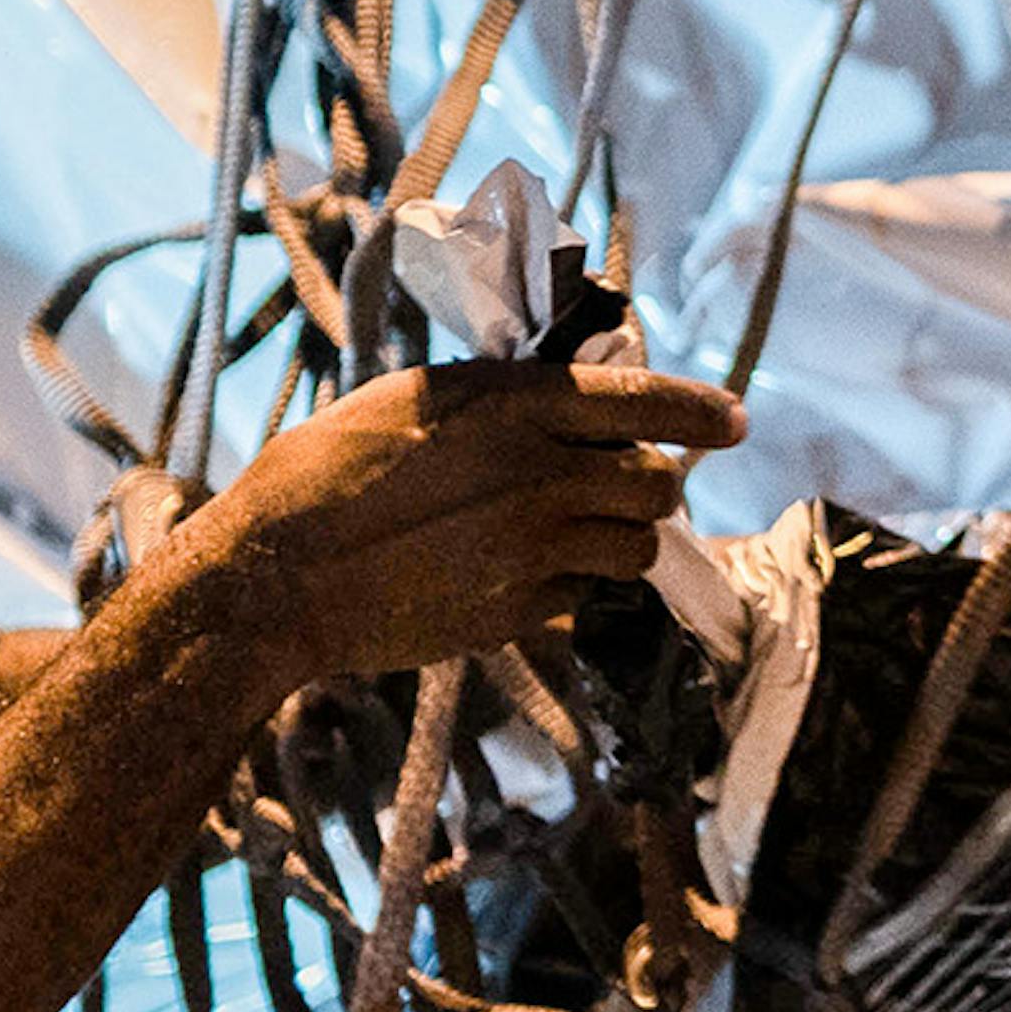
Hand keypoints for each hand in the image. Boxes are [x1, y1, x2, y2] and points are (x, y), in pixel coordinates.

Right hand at [187, 359, 739, 679]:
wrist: (279, 575)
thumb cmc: (325, 470)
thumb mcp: (415, 399)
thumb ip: (500, 399)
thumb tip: (564, 400)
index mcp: (514, 406)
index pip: (641, 401)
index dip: (699, 412)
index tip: (732, 421)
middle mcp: (540, 475)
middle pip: (657, 485)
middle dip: (653, 485)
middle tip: (623, 486)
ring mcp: (534, 551)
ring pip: (635, 550)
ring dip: (620, 541)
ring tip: (573, 533)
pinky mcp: (518, 613)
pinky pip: (582, 600)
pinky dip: (569, 588)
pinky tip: (517, 574)